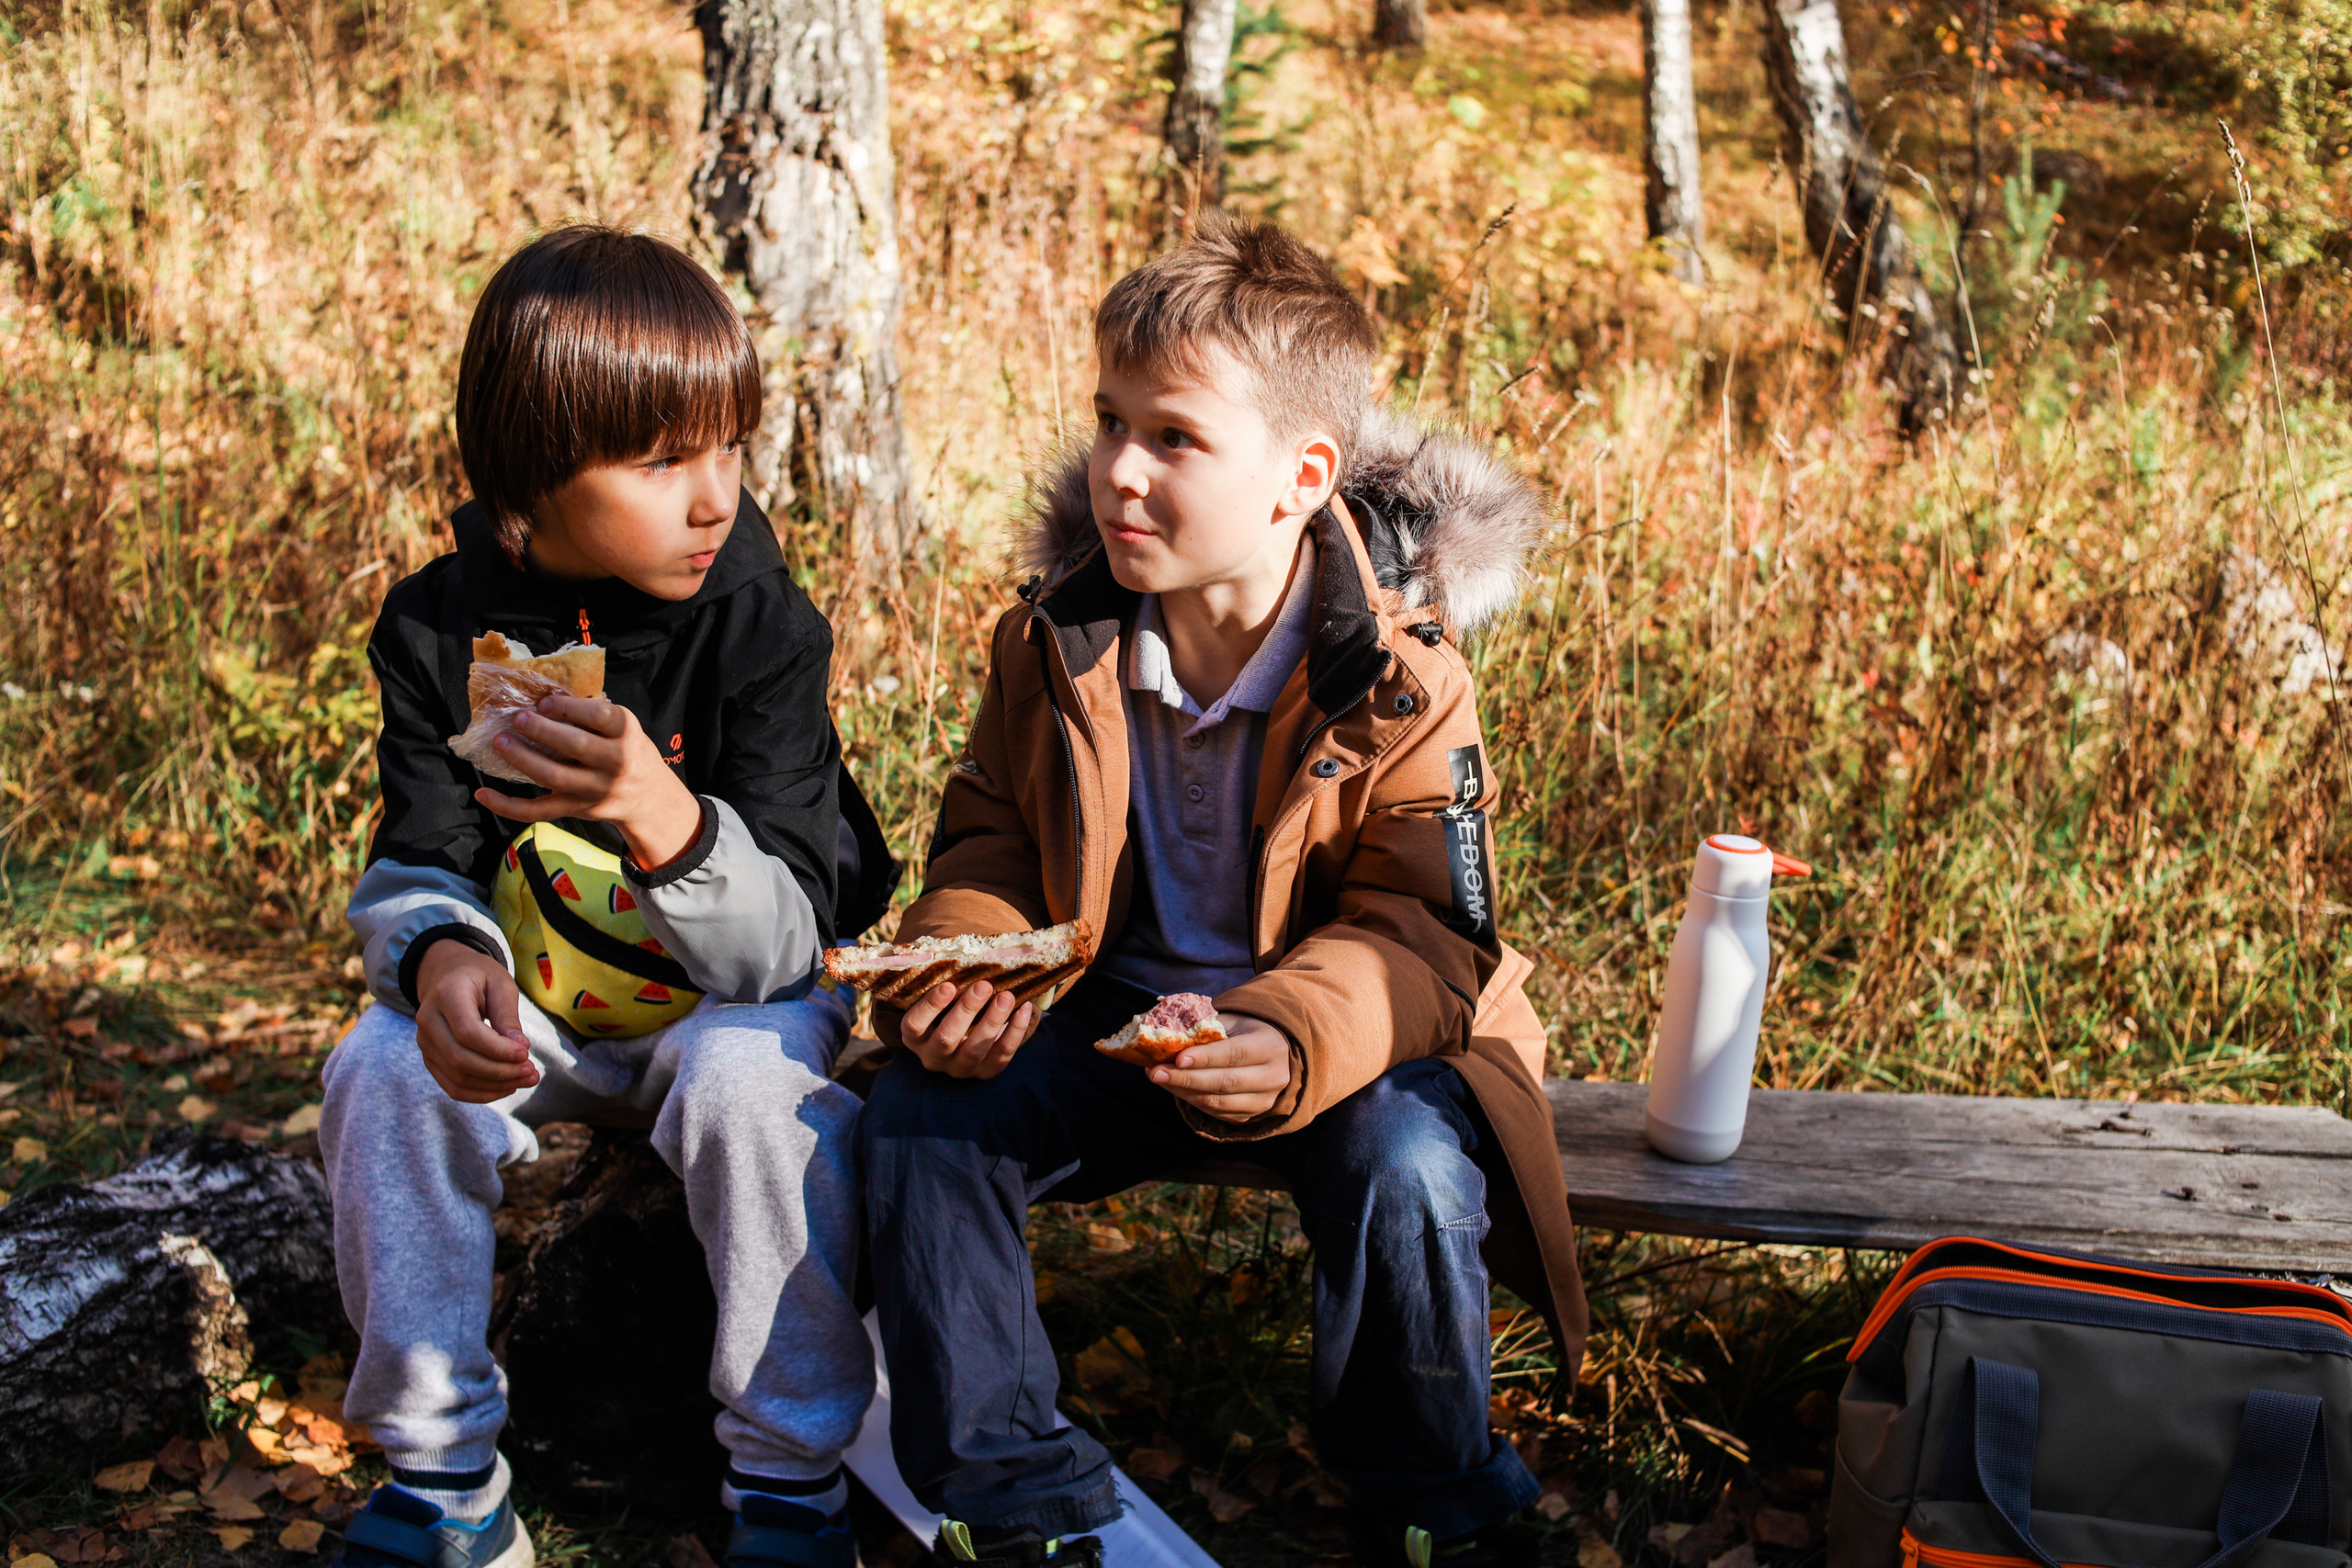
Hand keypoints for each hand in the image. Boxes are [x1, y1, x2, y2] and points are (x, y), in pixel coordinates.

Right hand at [413, 939, 540, 1102]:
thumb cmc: (479, 977)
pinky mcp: (430, 1058)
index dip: (498, 1049)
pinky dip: (481, 1093)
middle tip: (532, 1072)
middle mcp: (428, 1020)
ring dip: (495, 1085)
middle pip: (460, 1059)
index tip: (526, 1053)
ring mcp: (425, 1042)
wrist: (448, 975)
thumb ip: (508, 1015)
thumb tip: (519, 1049)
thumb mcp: (501, 983)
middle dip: (500, 1071)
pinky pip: (452, 1086)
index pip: (467, 1032)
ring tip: (526, 1079)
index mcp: (446, 995)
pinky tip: (507, 1087)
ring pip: (457, 1077)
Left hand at [474, 694, 702, 869]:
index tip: (544, 701)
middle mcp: (616, 762)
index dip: (568, 707)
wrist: (648, 797)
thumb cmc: (628, 751)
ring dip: (523, 759)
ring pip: (554, 777)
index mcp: (627, 733)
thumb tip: (541, 699)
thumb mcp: (623, 728)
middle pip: (575, 745)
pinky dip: (507, 805)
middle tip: (518, 718)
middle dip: (542, 730)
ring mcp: (595, 790)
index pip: (599, 715)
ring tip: (501, 742)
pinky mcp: (577, 810)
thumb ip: (591, 715)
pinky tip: (483, 793)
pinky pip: (538, 811)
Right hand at [894, 979, 1039, 1078]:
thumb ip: (946, 984)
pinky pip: (1002, 1054)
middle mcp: (933, 1057)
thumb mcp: (942, 1001)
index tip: (948, 985)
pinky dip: (1015, 1031)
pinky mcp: (985, 1072)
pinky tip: (1024, 1008)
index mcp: (915, 1038)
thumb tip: (962, 952)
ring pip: (974, 1049)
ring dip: (992, 1021)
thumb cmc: (950, 1009)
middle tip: (983, 986)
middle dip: (966, 1011)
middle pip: (946, 1039)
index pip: (914, 1025)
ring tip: (1006, 996)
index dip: (929, 1007)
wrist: (968, 1036)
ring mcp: (959, 1068)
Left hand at [1150, 1015, 1291, 1122]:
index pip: (1235, 1054)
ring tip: (1158, 1077)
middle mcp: (1273, 1077)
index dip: (1206, 1058)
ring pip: (1217, 1102)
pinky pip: (1215, 1112)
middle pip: (1225, 1082)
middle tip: (1156, 1072)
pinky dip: (1190, 1100)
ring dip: (1183, 1091)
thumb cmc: (1243, 1032)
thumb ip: (1205, 1030)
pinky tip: (1173, 1086)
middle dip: (1186, 1078)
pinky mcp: (1249, 1116)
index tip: (1178, 1058)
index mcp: (1271, 1047)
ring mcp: (1263, 1101)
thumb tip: (1169, 1038)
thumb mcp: (1231, 1022)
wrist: (1269, 1052)